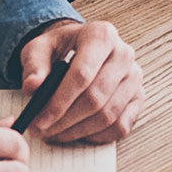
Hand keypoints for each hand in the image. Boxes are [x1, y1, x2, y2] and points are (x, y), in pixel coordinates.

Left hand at [17, 19, 143, 144]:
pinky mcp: (138, 97)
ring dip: (78, 131)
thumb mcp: (39, 48)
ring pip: (108, 115)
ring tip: (55, 134)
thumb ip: (34, 66)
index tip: (39, 120)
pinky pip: (121, 125)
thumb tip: (33, 87)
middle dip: (65, 121)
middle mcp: (124, 54)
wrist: (80, 48)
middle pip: (96, 98)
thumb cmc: (60, 48)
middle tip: (42, 131)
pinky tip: (77, 133)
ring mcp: (134, 77)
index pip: (82, 74)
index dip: (59, 102)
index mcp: (101, 35)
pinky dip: (97, 136)